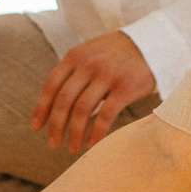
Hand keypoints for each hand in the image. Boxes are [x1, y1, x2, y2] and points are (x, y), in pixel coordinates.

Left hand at [32, 31, 154, 154]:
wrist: (153, 43)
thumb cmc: (117, 54)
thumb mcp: (90, 53)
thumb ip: (73, 72)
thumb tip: (54, 104)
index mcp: (75, 56)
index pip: (51, 85)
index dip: (41, 108)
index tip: (36, 127)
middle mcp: (88, 64)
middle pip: (64, 100)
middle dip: (56, 126)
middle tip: (53, 144)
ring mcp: (107, 75)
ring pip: (82, 110)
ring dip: (74, 133)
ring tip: (72, 148)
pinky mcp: (125, 87)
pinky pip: (105, 116)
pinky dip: (96, 133)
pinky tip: (91, 144)